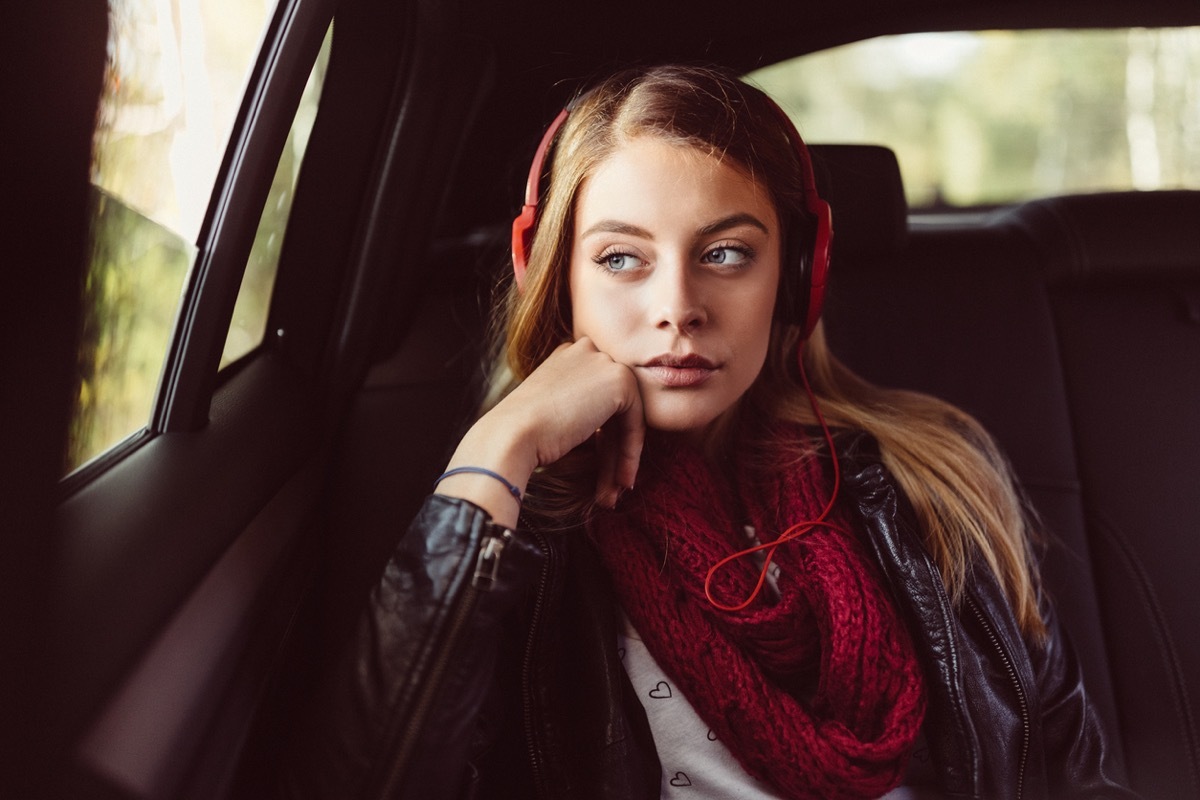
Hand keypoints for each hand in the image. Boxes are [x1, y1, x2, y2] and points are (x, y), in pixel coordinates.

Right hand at [437, 338, 644, 525]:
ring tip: (612, 495)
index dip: (601, 437)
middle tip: (609, 488)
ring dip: (620, 460)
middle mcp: (587, 350)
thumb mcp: (555, 415)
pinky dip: (630, 453)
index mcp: (567, 354)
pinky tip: (621, 480)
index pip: (596, 397)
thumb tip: (615, 438)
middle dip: (612, 452)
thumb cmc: (524, 434)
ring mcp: (604, 361)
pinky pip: (636, 422)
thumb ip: (582, 413)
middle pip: (612, 409)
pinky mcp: (620, 380)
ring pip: (625, 418)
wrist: (513, 434)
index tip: (597, 471)